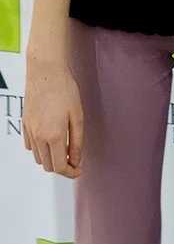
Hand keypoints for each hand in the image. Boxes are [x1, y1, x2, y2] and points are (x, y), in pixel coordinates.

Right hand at [23, 57, 83, 177]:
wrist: (46, 70)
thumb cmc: (64, 88)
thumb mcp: (78, 115)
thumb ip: (77, 141)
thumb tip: (76, 160)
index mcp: (54, 135)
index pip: (60, 167)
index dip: (71, 172)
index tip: (79, 170)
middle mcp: (39, 136)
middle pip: (48, 166)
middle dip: (62, 166)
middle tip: (75, 158)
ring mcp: (29, 131)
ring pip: (38, 158)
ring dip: (51, 158)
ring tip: (64, 146)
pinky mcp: (25, 124)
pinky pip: (31, 146)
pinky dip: (40, 149)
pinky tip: (50, 138)